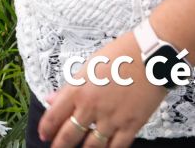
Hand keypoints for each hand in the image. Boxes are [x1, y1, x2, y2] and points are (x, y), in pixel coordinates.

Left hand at [38, 32, 168, 147]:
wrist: (150, 56)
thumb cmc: (119, 56)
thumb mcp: (88, 66)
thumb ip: (69, 87)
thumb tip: (51, 99)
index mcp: (78, 90)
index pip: (54, 116)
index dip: (46, 128)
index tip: (43, 135)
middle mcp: (91, 107)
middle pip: (70, 135)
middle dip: (60, 145)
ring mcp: (111, 119)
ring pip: (92, 146)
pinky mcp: (131, 125)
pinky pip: (117, 147)